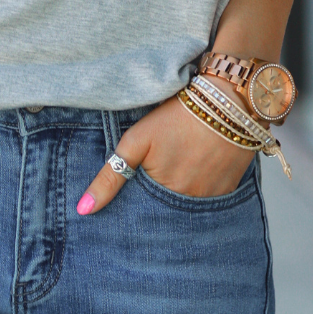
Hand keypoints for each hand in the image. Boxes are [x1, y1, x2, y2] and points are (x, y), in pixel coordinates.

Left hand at [76, 91, 251, 211]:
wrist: (228, 101)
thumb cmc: (177, 117)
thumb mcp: (136, 141)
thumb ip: (110, 176)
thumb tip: (84, 209)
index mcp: (163, 192)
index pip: (141, 212)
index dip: (135, 202)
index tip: (134, 189)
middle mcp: (189, 202)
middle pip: (164, 210)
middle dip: (155, 201)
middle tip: (159, 170)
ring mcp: (212, 198)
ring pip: (185, 206)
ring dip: (178, 195)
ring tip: (178, 167)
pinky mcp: (229, 191)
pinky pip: (207, 200)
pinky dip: (198, 189)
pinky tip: (195, 170)